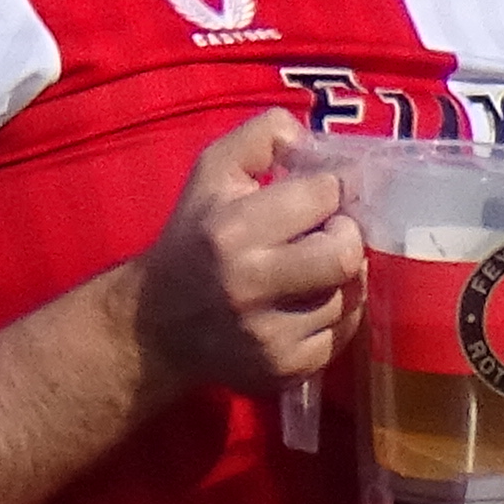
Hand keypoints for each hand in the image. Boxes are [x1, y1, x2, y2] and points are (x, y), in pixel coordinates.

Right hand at [130, 108, 363, 396]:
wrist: (155, 323)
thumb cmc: (191, 236)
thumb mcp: (209, 175)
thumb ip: (258, 138)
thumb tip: (307, 133)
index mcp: (231, 227)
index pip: (320, 197)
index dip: (328, 189)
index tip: (320, 194)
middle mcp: (250, 283)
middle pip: (343, 256)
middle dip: (347, 237)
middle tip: (333, 233)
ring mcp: (270, 333)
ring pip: (347, 298)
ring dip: (341, 280)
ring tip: (316, 270)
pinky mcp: (286, 370)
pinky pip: (342, 338)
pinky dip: (335, 318)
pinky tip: (310, 303)